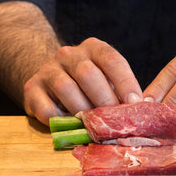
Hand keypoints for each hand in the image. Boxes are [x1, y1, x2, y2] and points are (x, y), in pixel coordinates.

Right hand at [24, 37, 142, 124]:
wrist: (50, 80)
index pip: (112, 60)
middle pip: (88, 74)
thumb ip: (121, 92)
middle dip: (104, 100)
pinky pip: (45, 107)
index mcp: (93, 49)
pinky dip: (60, 120)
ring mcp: (48, 69)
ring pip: (66, 88)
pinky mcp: (32, 88)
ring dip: (82, 111)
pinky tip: (70, 127)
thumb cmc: (89, 86)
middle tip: (114, 120)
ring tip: (93, 126)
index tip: (135, 103)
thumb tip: (143, 111)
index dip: (125, 82)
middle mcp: (69, 54)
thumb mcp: (107, 81)